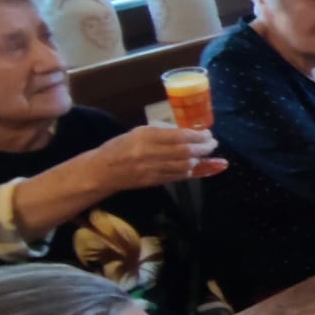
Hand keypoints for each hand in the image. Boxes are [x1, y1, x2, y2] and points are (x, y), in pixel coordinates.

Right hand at [93, 124, 226, 189]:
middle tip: (213, 144)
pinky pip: (177, 176)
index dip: (197, 136)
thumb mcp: (138, 132)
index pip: (179, 136)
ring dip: (199, 160)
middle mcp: (150, 153)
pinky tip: (196, 166)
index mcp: (145, 137)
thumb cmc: (118, 147)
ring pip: (184, 166)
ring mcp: (152, 170)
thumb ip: (160, 133)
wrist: (101, 171)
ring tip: (208, 154)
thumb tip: (185, 133)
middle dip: (203, 148)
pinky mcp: (153, 182)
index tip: (207, 133)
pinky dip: (189, 171)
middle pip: (185, 152)